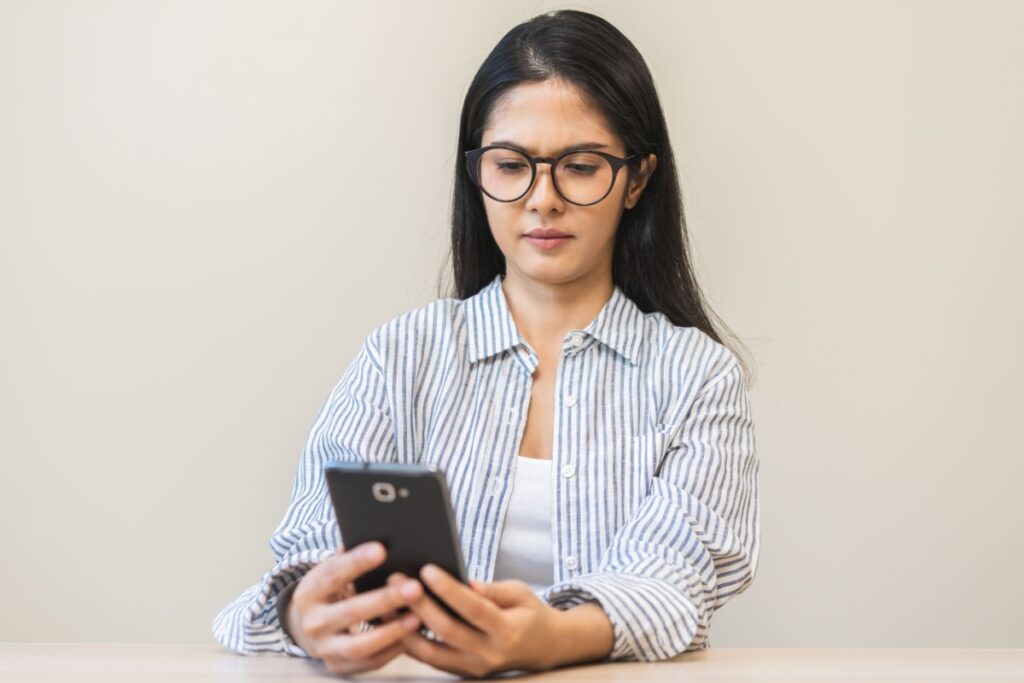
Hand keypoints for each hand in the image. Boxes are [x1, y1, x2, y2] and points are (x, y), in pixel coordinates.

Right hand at [285, 541, 422, 674]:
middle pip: (350, 612)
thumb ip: (349, 557)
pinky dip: (391, 650)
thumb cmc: (330, 591)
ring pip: (358, 645)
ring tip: (417, 617)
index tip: (382, 549)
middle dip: (384, 600)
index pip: (332, 575)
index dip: (356, 562)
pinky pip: (369, 663)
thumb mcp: (330, 572)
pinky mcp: (339, 667)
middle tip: (414, 587)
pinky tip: (411, 636)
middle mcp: (313, 623)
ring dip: (390, 631)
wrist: (306, 627)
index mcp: (309, 592)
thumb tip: (378, 534)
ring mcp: (325, 649)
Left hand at [390, 565, 567, 676]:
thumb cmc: (529, 614)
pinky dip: (409, 641)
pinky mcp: (461, 672)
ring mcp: (473, 668)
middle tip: (397, 581)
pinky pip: (429, 659)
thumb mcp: (520, 594)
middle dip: (419, 605)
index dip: (449, 590)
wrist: (543, 649)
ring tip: (385, 602)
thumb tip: (466, 582)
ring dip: (404, 627)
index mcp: (507, 631)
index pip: (473, 609)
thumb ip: (493, 589)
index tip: (427, 569)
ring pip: (430, 651)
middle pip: (446, 630)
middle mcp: (489, 654)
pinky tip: (393, 621)